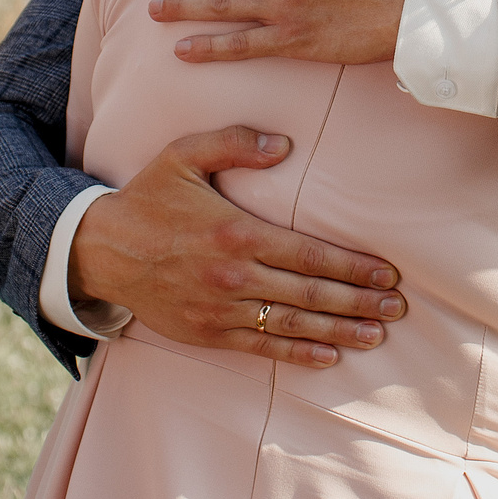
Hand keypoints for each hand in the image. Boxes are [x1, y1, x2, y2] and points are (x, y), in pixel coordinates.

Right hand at [70, 126, 405, 367]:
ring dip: (339, 331)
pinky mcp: (208, 333)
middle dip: (360, 303)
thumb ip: (234, 141)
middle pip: (311, 294)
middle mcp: (233, 275)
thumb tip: (284, 145)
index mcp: (236, 231)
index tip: (388, 273)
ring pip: (292, 325)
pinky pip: (261, 348)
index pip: (310, 254)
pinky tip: (328, 357)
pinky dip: (297, 354)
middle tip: (397, 309)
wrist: (100, 250)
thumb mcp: (184, 155)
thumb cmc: (148, 197)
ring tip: (376, 335)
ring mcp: (221, 309)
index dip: (354, 267)